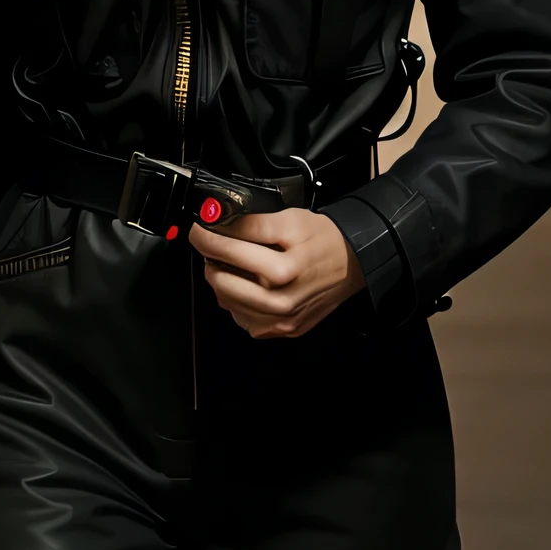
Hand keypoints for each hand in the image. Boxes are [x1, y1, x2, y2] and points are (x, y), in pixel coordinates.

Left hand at [189, 207, 364, 338]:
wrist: (352, 263)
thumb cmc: (322, 239)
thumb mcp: (290, 219)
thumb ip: (253, 222)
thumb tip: (218, 220)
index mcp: (282, 269)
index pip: (226, 249)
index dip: (204, 235)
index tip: (198, 229)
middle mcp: (280, 300)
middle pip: (220, 281)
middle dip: (210, 259)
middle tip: (214, 245)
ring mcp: (280, 319)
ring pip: (227, 303)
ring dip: (221, 281)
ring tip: (231, 263)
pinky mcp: (282, 330)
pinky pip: (244, 319)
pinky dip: (237, 301)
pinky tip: (247, 285)